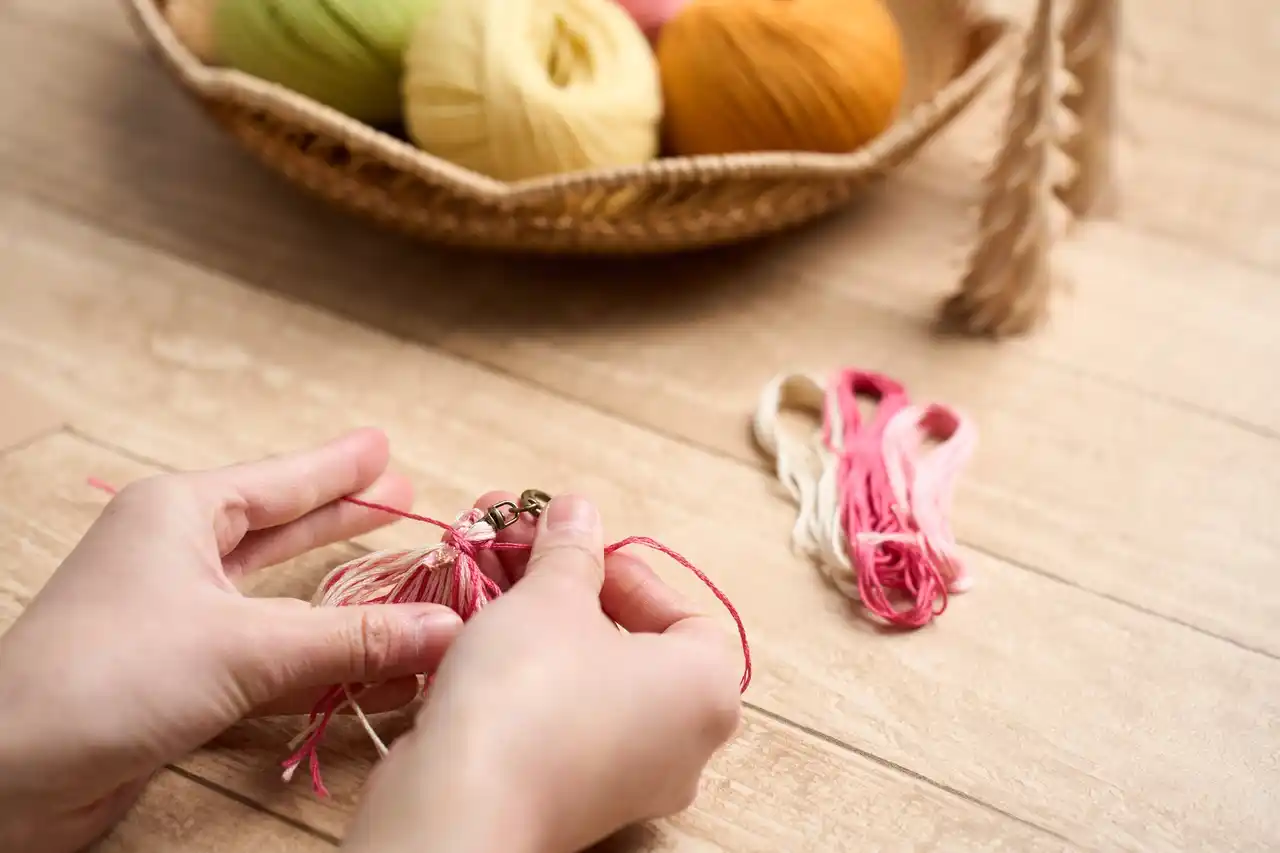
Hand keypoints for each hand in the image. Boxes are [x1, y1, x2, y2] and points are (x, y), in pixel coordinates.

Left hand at [0, 429, 462, 852]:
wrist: (9, 775)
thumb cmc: (110, 676)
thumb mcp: (246, 646)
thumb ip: (353, 639)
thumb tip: (448, 628)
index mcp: (180, 513)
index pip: (282, 480)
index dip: (340, 467)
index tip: (383, 445)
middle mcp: (176, 555)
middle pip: (279, 528)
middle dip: (340, 516)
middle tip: (401, 496)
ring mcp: (175, 617)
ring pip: (276, 594)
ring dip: (338, 596)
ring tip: (395, 575)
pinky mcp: (177, 675)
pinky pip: (268, 652)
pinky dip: (317, 656)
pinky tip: (365, 663)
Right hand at [341, 493, 744, 852]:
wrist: (461, 805)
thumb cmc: (529, 691)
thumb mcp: (551, 596)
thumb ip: (570, 548)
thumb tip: (577, 511)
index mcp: (707, 690)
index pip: (684, 612)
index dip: (624, 569)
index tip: (572, 547)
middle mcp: (685, 744)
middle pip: (629, 642)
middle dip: (564, 585)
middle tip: (515, 543)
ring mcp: (629, 780)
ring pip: (587, 680)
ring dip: (536, 621)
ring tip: (481, 570)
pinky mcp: (573, 799)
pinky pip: (561, 721)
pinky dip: (526, 676)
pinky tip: (472, 631)